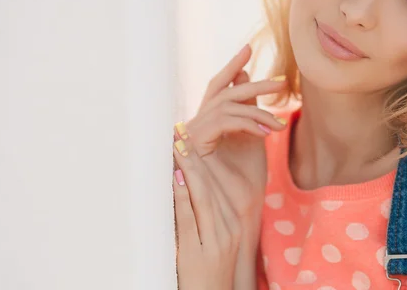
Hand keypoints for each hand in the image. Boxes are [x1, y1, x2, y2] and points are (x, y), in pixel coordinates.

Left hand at [173, 134, 239, 289]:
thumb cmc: (206, 274)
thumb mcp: (210, 243)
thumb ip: (200, 217)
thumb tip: (183, 186)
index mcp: (230, 224)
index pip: (215, 185)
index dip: (200, 160)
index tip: (187, 138)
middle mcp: (228, 229)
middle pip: (210, 185)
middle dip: (195, 156)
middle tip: (180, 131)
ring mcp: (218, 240)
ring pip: (204, 196)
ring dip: (189, 167)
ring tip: (177, 145)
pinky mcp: (204, 253)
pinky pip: (192, 218)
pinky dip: (183, 195)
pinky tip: (176, 176)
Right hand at [174, 44, 287, 221]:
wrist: (237, 212)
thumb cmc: (244, 180)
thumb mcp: (251, 138)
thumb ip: (248, 109)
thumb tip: (247, 77)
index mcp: (208, 122)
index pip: (218, 87)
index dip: (232, 67)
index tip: (249, 49)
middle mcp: (195, 124)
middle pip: (222, 91)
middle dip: (252, 83)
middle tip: (280, 81)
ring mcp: (191, 133)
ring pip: (226, 105)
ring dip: (256, 110)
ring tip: (278, 124)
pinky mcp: (194, 143)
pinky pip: (223, 120)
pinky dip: (246, 122)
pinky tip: (265, 131)